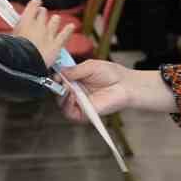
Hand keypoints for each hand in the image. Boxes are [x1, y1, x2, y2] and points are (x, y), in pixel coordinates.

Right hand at [12, 0, 75, 69]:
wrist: (25, 65)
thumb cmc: (13, 53)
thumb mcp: (9, 39)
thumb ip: (13, 32)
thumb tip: (12, 32)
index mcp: (25, 21)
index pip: (33, 5)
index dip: (35, 4)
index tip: (35, 5)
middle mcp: (39, 25)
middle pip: (43, 13)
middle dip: (42, 14)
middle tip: (39, 19)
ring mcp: (48, 34)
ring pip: (55, 21)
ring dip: (54, 21)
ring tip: (53, 22)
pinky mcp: (56, 45)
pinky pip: (64, 35)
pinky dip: (68, 30)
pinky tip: (71, 26)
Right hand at [58, 61, 176, 119]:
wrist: (126, 85)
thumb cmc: (112, 74)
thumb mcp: (89, 66)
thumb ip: (73, 70)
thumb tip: (58, 73)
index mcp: (77, 80)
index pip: (60, 81)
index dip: (55, 77)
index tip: (55, 73)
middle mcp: (77, 93)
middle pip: (58, 93)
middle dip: (55, 86)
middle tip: (59, 80)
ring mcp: (80, 104)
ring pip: (61, 104)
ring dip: (60, 95)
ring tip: (66, 87)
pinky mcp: (85, 114)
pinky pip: (70, 113)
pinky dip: (67, 105)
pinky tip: (71, 96)